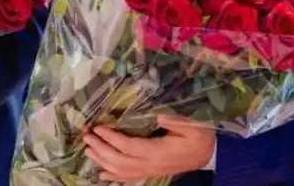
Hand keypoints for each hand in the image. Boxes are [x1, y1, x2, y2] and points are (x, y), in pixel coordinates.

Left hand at [84, 115, 214, 181]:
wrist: (207, 154)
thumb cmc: (199, 136)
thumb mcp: (194, 125)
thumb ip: (176, 121)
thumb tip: (158, 115)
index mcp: (159, 152)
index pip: (130, 147)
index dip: (112, 139)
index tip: (98, 128)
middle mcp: (152, 164)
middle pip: (120, 161)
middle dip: (101, 149)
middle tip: (86, 135)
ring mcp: (150, 170)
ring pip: (121, 171)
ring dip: (102, 161)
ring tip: (88, 149)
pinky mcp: (150, 172)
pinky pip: (129, 178)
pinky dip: (113, 176)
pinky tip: (101, 173)